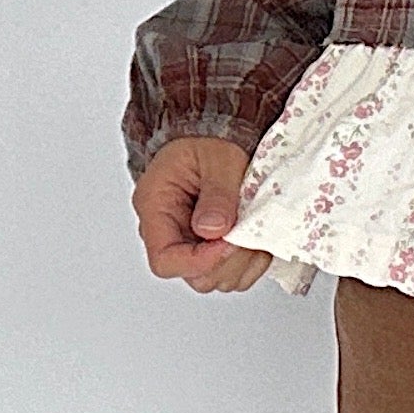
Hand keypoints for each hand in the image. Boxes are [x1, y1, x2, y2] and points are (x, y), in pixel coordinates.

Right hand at [133, 136, 275, 291]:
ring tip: (255, 232)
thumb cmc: (208, 139)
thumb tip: (214, 230)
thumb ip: (217, 192)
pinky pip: (234, 273)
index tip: (229, 242)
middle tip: (248, 232)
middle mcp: (170, 232)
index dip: (200, 262)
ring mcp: (193, 243)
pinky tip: (257, 239)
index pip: (165, 260)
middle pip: (195, 276)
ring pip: (217, 280)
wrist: (216, 132)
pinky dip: (252, 263)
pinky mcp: (215, 248)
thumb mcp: (217, 157)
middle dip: (228, 261)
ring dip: (244, 262)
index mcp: (156, 208)